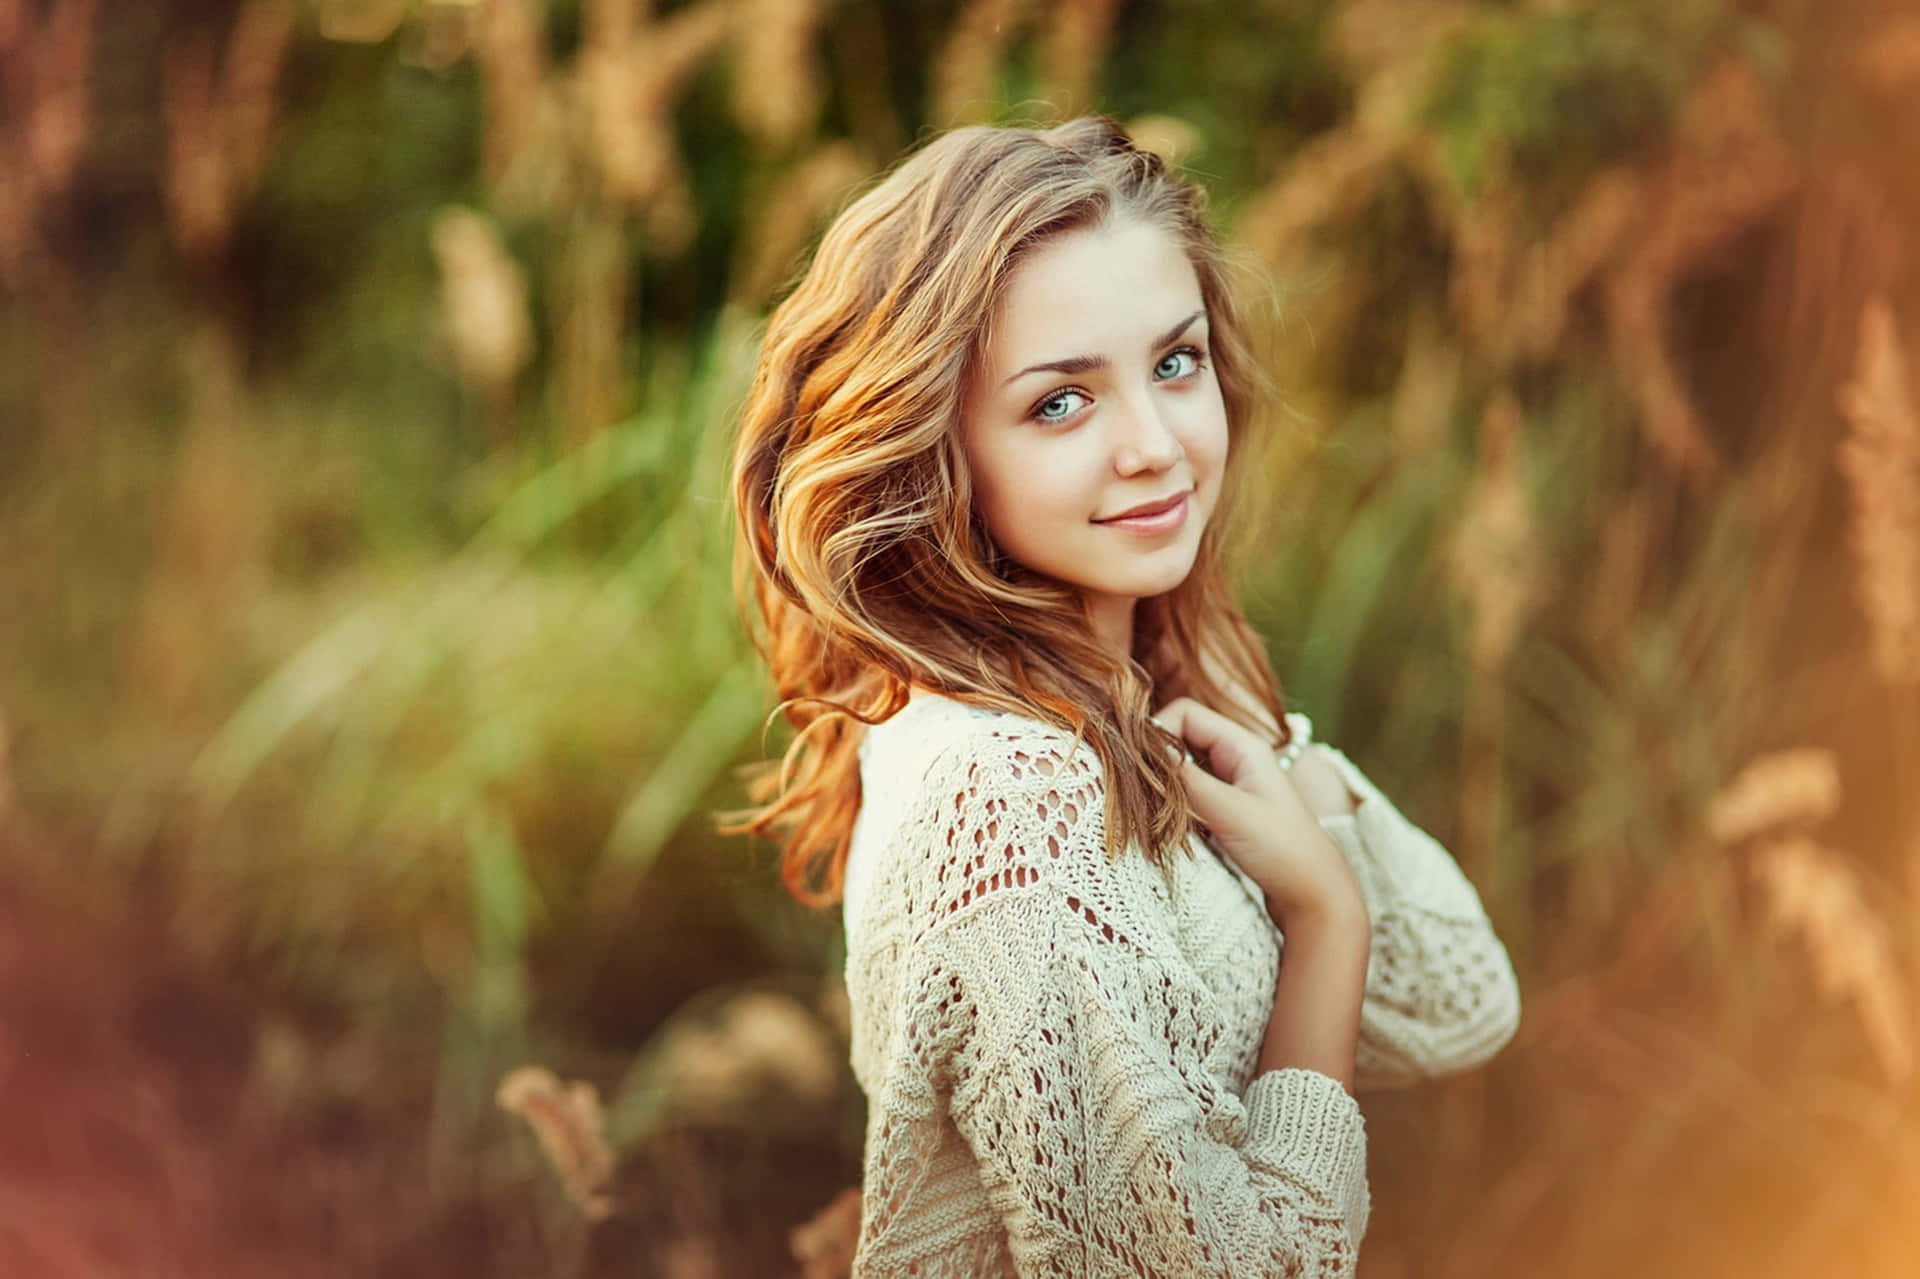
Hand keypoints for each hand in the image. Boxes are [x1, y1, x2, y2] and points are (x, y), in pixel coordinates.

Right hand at [1152, 697, 1365, 927]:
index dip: (1158, 732)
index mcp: (1243, 745)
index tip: (1141, 768)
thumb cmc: (1282, 849)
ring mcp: (1232, 784)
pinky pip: (1189, 793)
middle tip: (1145, 793)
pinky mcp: (1228, 809)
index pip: (1185, 713)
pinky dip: (1175, 805)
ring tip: (1159, 813)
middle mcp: (1236, 757)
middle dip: (1158, 760)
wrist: (1314, 894)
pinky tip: (1173, 827)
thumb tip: (1141, 752)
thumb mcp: (1229, 811)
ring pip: (1182, 768)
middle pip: (1180, 738)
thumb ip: (1185, 779)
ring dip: (1165, 786)